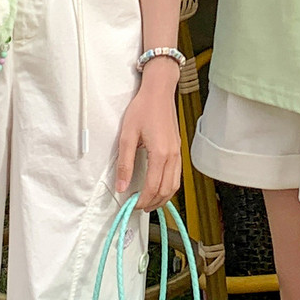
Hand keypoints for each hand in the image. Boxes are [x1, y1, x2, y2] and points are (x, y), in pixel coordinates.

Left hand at [114, 73, 181, 210]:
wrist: (159, 92)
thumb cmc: (143, 109)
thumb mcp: (127, 136)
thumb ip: (125, 164)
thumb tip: (121, 186)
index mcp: (160, 154)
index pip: (153, 187)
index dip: (142, 200)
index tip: (131, 205)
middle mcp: (173, 156)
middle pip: (166, 190)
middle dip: (153, 203)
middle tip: (139, 208)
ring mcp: (178, 153)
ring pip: (175, 185)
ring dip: (163, 197)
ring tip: (149, 202)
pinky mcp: (178, 150)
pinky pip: (177, 175)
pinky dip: (169, 186)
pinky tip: (159, 187)